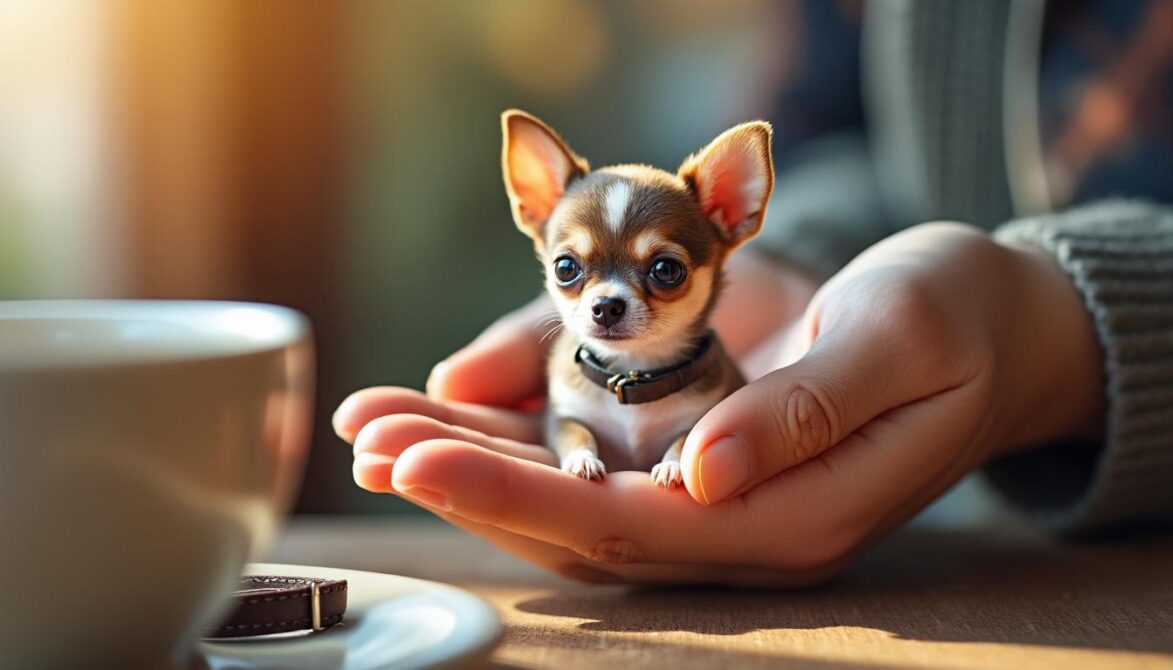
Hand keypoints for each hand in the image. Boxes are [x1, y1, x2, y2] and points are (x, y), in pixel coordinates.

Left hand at [335, 224, 1103, 585]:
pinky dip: (522, 445)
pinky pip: (599, 468)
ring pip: (577, 503)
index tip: (423, 458)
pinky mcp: (705, 465)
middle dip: (470, 485)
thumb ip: (809, 413)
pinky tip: (457, 419)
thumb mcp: (901, 340)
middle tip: (371, 443)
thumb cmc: (955, 320)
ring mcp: (723, 501)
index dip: (517, 495)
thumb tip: (705, 475)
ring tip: (383, 431)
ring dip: (479, 468)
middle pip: (582, 528)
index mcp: (797, 517)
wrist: (992, 325)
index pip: (629, 526)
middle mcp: (746, 527)